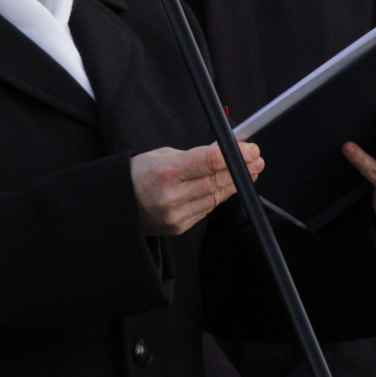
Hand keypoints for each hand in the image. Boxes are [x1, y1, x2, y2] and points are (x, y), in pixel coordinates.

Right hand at [131, 142, 262, 234]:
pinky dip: (219, 196)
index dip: (234, 156)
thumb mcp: (163, 155)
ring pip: (215, 196)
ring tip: (250, 171)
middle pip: (216, 181)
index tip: (250, 150)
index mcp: (165, 172)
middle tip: (256, 159)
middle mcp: (171, 196)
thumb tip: (225, 154)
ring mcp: (176, 215)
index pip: (208, 162)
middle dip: (240, 169)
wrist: (119, 203)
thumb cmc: (140, 173)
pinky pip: (206, 208)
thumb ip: (193, 156)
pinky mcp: (179, 226)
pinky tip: (229, 186)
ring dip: (235, 183)